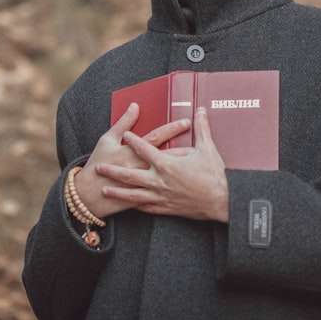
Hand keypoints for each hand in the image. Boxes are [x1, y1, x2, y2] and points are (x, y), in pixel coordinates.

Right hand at [73, 103, 191, 218]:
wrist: (91, 194)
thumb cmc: (99, 163)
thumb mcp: (108, 140)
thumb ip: (123, 123)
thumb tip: (135, 106)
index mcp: (132, 154)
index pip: (156, 138)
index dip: (171, 129)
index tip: (186, 122)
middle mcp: (141, 170)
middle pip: (167, 157)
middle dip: (184, 148)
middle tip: (200, 142)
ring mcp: (144, 186)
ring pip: (169, 178)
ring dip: (184, 170)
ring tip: (199, 163)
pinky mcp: (146, 200)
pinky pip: (166, 194)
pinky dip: (177, 189)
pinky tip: (189, 185)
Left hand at [93, 107, 229, 222]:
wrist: (221, 202)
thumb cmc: (214, 176)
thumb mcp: (207, 149)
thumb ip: (201, 128)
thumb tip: (200, 111)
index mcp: (166, 164)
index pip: (145, 149)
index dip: (134, 140)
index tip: (126, 135)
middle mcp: (159, 181)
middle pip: (129, 175)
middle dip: (113, 170)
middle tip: (99, 167)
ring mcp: (160, 196)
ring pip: (133, 194)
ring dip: (117, 191)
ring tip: (105, 189)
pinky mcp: (166, 208)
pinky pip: (146, 207)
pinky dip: (135, 205)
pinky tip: (128, 204)